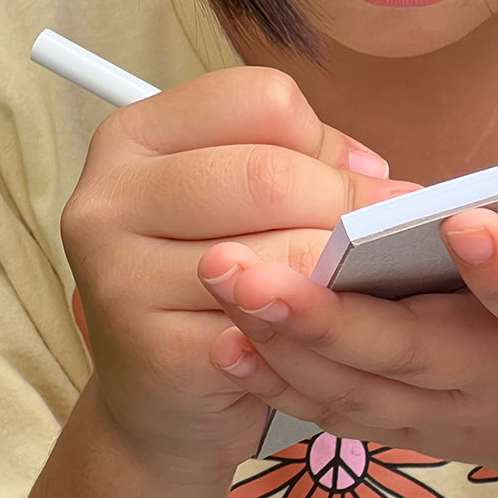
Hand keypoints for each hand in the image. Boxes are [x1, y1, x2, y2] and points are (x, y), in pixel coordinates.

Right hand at [60, 68, 406, 484]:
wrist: (157, 398)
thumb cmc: (213, 277)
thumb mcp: (240, 199)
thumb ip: (303, 164)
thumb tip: (377, 180)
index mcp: (134, 135)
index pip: (259, 99)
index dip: (324, 138)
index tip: (360, 176)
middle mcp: (108, 197)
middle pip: (269, 174)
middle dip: (348, 207)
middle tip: (390, 231)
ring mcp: (119, 277)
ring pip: (277, 256)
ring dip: (341, 272)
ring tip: (367, 278)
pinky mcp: (152, 351)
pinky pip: (268, 326)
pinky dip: (313, 329)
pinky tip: (322, 332)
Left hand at [198, 154, 497, 494]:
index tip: (465, 222)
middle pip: (418, 351)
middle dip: (332, 315)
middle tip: (251, 270)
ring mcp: (454, 405)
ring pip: (363, 382)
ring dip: (286, 341)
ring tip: (217, 290)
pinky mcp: (417, 416)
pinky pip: (342, 405)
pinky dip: (283, 378)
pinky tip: (222, 339)